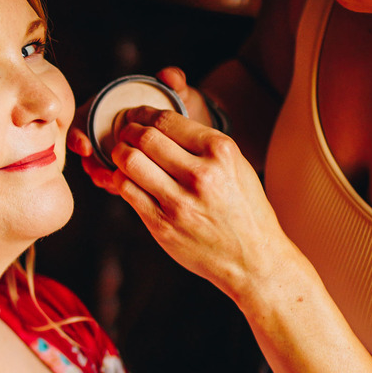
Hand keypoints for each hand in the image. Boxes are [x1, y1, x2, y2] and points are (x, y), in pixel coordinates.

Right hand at [67, 65, 208, 189]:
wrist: (197, 126)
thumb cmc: (181, 105)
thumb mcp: (178, 93)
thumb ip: (174, 82)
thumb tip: (169, 75)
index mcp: (109, 110)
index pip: (82, 123)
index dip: (78, 135)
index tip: (85, 145)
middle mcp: (108, 133)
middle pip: (87, 152)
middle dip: (91, 165)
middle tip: (100, 173)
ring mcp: (118, 153)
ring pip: (101, 169)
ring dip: (104, 177)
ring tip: (113, 182)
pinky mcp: (132, 171)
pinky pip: (120, 180)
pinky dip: (121, 185)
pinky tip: (132, 188)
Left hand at [95, 105, 294, 308]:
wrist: (252, 259)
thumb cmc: (244, 211)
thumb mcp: (236, 167)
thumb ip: (203, 145)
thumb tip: (161, 124)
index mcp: (221, 152)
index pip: (167, 120)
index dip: (143, 114)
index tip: (136, 115)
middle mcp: (201, 174)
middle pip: (145, 137)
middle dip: (128, 132)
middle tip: (124, 135)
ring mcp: (180, 202)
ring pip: (130, 162)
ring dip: (119, 154)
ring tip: (121, 155)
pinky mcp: (163, 225)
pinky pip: (127, 191)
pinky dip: (119, 180)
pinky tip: (125, 179)